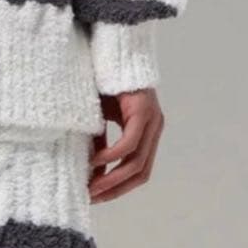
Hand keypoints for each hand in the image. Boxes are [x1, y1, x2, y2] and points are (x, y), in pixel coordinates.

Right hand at [89, 89, 163, 203]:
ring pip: (137, 163)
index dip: (119, 189)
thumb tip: (95, 177)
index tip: (96, 198)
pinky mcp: (143, 111)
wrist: (110, 49)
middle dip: (115, 190)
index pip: (139, 171)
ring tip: (91, 187)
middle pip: (140, 173)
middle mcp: (155, 127)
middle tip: (92, 198)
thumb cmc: (102, 84)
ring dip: (112, 179)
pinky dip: (111, 157)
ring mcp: (152, 119)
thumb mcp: (100, 123)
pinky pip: (129, 144)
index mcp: (147, 132)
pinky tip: (95, 162)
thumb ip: (102, 149)